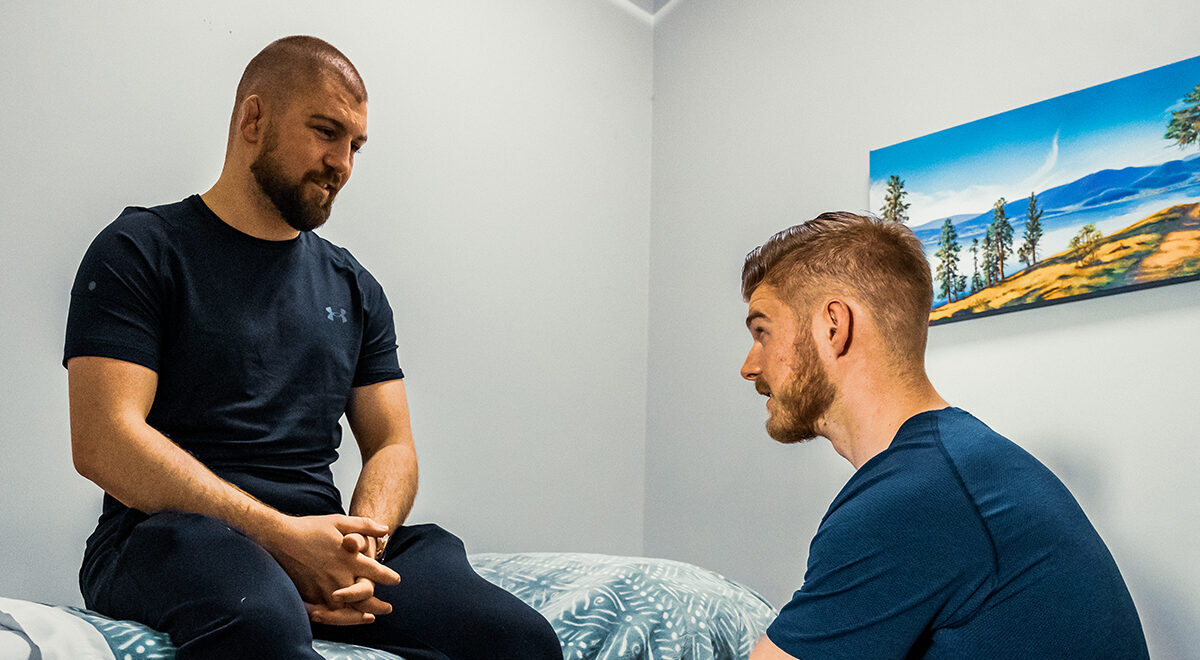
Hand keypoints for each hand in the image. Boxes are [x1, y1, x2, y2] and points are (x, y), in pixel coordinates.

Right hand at [263, 514, 398, 613]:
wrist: (280, 538)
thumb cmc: (310, 528)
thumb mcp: (339, 521)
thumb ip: (364, 526)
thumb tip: (385, 530)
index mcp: (348, 558)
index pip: (376, 572)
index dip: (388, 577)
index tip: (396, 579)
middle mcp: (338, 576)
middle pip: (365, 596)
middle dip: (379, 604)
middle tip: (388, 608)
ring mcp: (324, 588)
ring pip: (348, 609)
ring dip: (361, 614)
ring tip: (371, 616)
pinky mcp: (310, 596)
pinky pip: (329, 613)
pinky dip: (341, 617)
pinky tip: (346, 617)